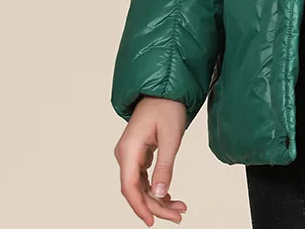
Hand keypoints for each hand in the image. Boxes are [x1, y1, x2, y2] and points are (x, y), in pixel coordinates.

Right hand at [114, 96, 188, 224]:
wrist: (164, 89)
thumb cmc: (167, 106)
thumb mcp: (171, 137)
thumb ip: (165, 167)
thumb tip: (160, 194)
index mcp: (129, 150)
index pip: (130, 187)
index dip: (140, 207)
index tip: (152, 222)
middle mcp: (125, 154)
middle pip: (136, 190)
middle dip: (156, 205)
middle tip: (178, 215)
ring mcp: (130, 154)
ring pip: (141, 186)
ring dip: (158, 199)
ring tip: (179, 208)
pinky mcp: (138, 153)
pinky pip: (144, 178)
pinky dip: (156, 188)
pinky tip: (169, 196)